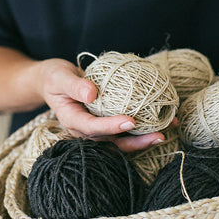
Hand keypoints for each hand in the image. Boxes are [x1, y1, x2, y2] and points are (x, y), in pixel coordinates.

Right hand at [35, 59, 164, 151]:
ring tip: (165, 133)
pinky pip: (124, 130)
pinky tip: (163, 123)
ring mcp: (96, 129)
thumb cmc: (54, 77)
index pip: (92, 128)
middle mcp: (85, 129)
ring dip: (143, 139)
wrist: (52, 82)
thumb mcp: (59, 76)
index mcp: (72, 120)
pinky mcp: (106, 124)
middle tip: (159, 136)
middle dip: (135, 142)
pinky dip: (143, 129)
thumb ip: (74, 85)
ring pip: (121, 140)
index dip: (111, 127)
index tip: (131, 121)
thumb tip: (92, 93)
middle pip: (111, 142)